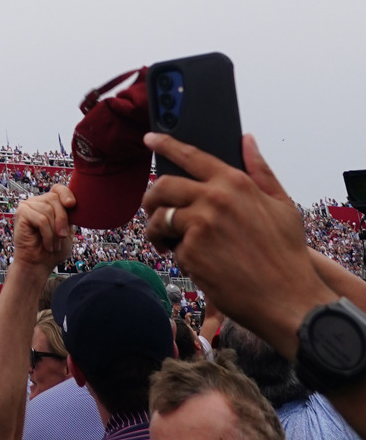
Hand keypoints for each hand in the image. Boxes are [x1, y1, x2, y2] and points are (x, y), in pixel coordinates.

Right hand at [11, 185, 74, 271]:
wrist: (39, 266)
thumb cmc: (53, 250)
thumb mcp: (66, 230)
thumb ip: (69, 215)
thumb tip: (74, 202)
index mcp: (49, 203)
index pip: (58, 188)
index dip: (66, 193)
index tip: (72, 205)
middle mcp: (37, 201)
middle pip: (55, 199)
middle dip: (62, 220)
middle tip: (63, 237)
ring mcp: (28, 205)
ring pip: (48, 210)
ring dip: (54, 232)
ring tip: (53, 244)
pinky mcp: (22, 213)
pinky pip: (41, 219)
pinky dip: (47, 235)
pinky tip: (47, 244)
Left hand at [142, 132, 333, 356]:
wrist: (289, 300)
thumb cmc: (288, 254)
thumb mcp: (282, 205)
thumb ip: (260, 170)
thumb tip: (247, 139)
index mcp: (234, 182)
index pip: (190, 155)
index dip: (165, 144)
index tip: (150, 139)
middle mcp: (213, 198)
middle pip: (163, 186)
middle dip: (151, 197)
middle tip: (152, 208)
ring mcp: (200, 225)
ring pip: (160, 217)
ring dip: (156, 229)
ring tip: (165, 241)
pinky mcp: (191, 252)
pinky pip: (173, 248)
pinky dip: (178, 256)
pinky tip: (196, 264)